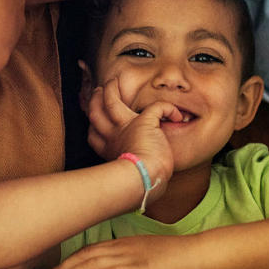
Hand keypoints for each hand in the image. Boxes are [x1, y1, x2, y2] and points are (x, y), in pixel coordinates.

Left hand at [43, 234, 207, 268]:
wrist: (200, 254)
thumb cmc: (179, 258)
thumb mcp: (150, 255)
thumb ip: (132, 260)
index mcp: (126, 243)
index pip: (91, 250)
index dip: (72, 260)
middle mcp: (124, 248)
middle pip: (86, 256)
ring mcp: (131, 258)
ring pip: (93, 265)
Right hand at [84, 77, 175, 191]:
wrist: (144, 181)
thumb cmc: (141, 184)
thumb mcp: (131, 178)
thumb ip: (133, 174)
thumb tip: (141, 185)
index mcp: (111, 151)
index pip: (94, 135)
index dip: (93, 125)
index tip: (96, 120)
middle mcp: (114, 137)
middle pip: (95, 114)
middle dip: (94, 101)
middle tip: (99, 92)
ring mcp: (126, 127)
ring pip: (111, 101)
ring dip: (111, 90)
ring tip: (113, 82)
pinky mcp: (144, 122)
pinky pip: (157, 107)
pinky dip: (167, 108)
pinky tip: (175, 113)